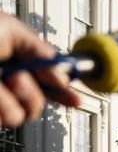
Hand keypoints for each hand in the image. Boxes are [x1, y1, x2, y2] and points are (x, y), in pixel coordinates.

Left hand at [0, 12, 80, 127]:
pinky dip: (0, 107)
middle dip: (29, 92)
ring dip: (10, 99)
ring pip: (22, 116)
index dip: (64, 92)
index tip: (76, 100)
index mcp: (17, 60)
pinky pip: (5, 121)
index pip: (48, 80)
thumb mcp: (13, 30)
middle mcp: (6, 81)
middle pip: (37, 104)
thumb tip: (62, 76)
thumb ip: (42, 53)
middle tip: (13, 75)